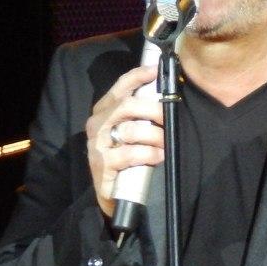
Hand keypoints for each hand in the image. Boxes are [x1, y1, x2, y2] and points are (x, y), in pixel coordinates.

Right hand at [85, 63, 163, 217]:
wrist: (112, 194)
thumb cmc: (126, 159)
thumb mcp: (132, 133)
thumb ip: (141, 116)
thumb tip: (166, 98)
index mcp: (104, 111)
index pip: (121, 86)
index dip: (139, 76)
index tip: (157, 71)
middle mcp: (97, 124)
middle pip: (128, 105)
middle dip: (154, 109)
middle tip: (169, 118)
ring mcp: (98, 144)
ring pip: (131, 129)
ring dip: (155, 135)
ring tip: (166, 143)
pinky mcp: (102, 164)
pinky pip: (131, 153)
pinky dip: (150, 154)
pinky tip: (158, 156)